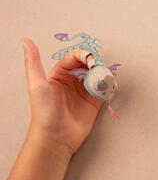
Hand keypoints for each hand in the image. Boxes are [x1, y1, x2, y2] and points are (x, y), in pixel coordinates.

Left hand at [22, 38, 101, 155]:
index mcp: (59, 74)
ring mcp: (85, 91)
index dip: (84, 55)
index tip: (91, 61)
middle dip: (96, 64)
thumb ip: (33, 62)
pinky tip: (110, 87)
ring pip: (99, 75)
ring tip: (105, 81)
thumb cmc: (44, 113)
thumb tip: (26, 41)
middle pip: (89, 64)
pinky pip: (105, 89)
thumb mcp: (37, 85)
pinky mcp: (95, 102)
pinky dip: (110, 86)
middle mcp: (73, 81)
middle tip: (99, 70)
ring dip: (104, 74)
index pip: (74, 58)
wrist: (56, 138)